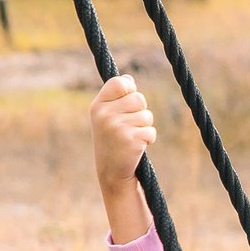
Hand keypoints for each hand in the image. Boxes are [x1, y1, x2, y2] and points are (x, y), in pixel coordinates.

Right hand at [91, 75, 155, 243]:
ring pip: (147, 115)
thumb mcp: (107, 117)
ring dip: (145, 126)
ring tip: (132, 137)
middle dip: (140, 111)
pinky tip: (136, 146)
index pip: (120, 83)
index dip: (130, 89)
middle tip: (129, 126)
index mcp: (98, 106)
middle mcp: (105, 115)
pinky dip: (148, 139)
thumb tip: (129, 79)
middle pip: (139, 98)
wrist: (112, 171)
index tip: (127, 101)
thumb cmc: (112, 140)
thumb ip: (116, 98)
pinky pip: (151, 131)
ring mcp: (117, 127)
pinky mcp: (131, 140)